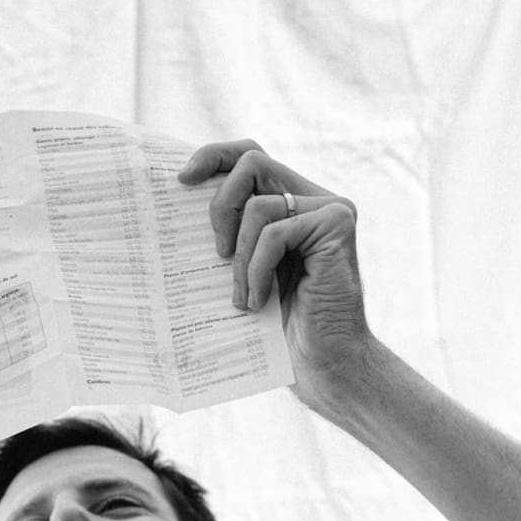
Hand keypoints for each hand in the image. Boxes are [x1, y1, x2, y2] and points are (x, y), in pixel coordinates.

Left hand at [178, 140, 370, 412]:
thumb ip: (233, 233)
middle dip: (221, 204)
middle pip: (252, 161)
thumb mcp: (246, 271)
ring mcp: (330, 208)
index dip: (214, 156)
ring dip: (240, 257)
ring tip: (242, 296)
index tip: (183, 178)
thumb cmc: (282, 327)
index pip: (251, 157)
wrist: (324, 364)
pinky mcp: (337, 224)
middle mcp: (314, 197)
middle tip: (216, 252)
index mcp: (293, 203)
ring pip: (259, 205)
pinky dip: (257, 270)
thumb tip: (183, 196)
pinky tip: (258, 301)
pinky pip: (275, 233)